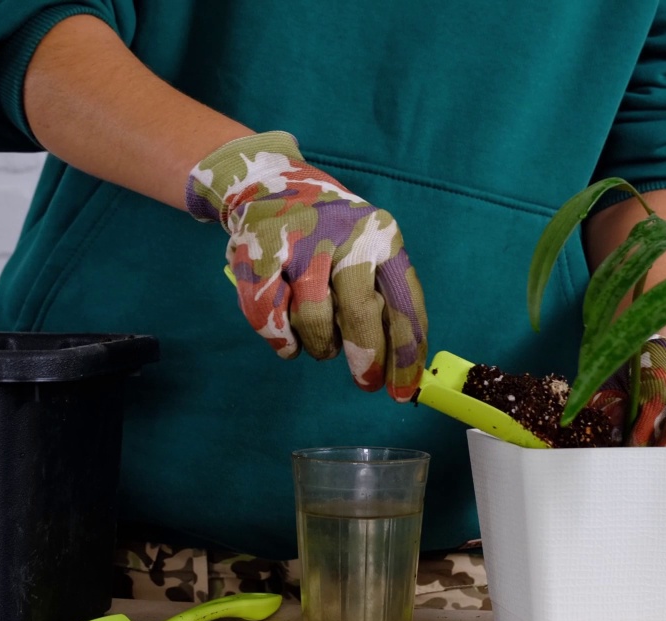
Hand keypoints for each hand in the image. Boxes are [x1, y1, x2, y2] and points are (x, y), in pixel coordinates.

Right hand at [185, 132, 427, 401]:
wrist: (267, 183)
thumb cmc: (330, 233)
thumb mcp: (367, 250)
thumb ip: (382, 297)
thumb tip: (398, 365)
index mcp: (383, 237)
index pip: (404, 303)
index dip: (405, 355)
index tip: (402, 392)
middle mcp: (346, 237)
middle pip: (360, 312)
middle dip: (365, 358)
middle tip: (366, 382)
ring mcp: (301, 243)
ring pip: (314, 319)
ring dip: (321, 345)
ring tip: (322, 347)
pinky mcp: (261, 252)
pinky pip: (269, 316)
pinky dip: (280, 338)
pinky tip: (288, 342)